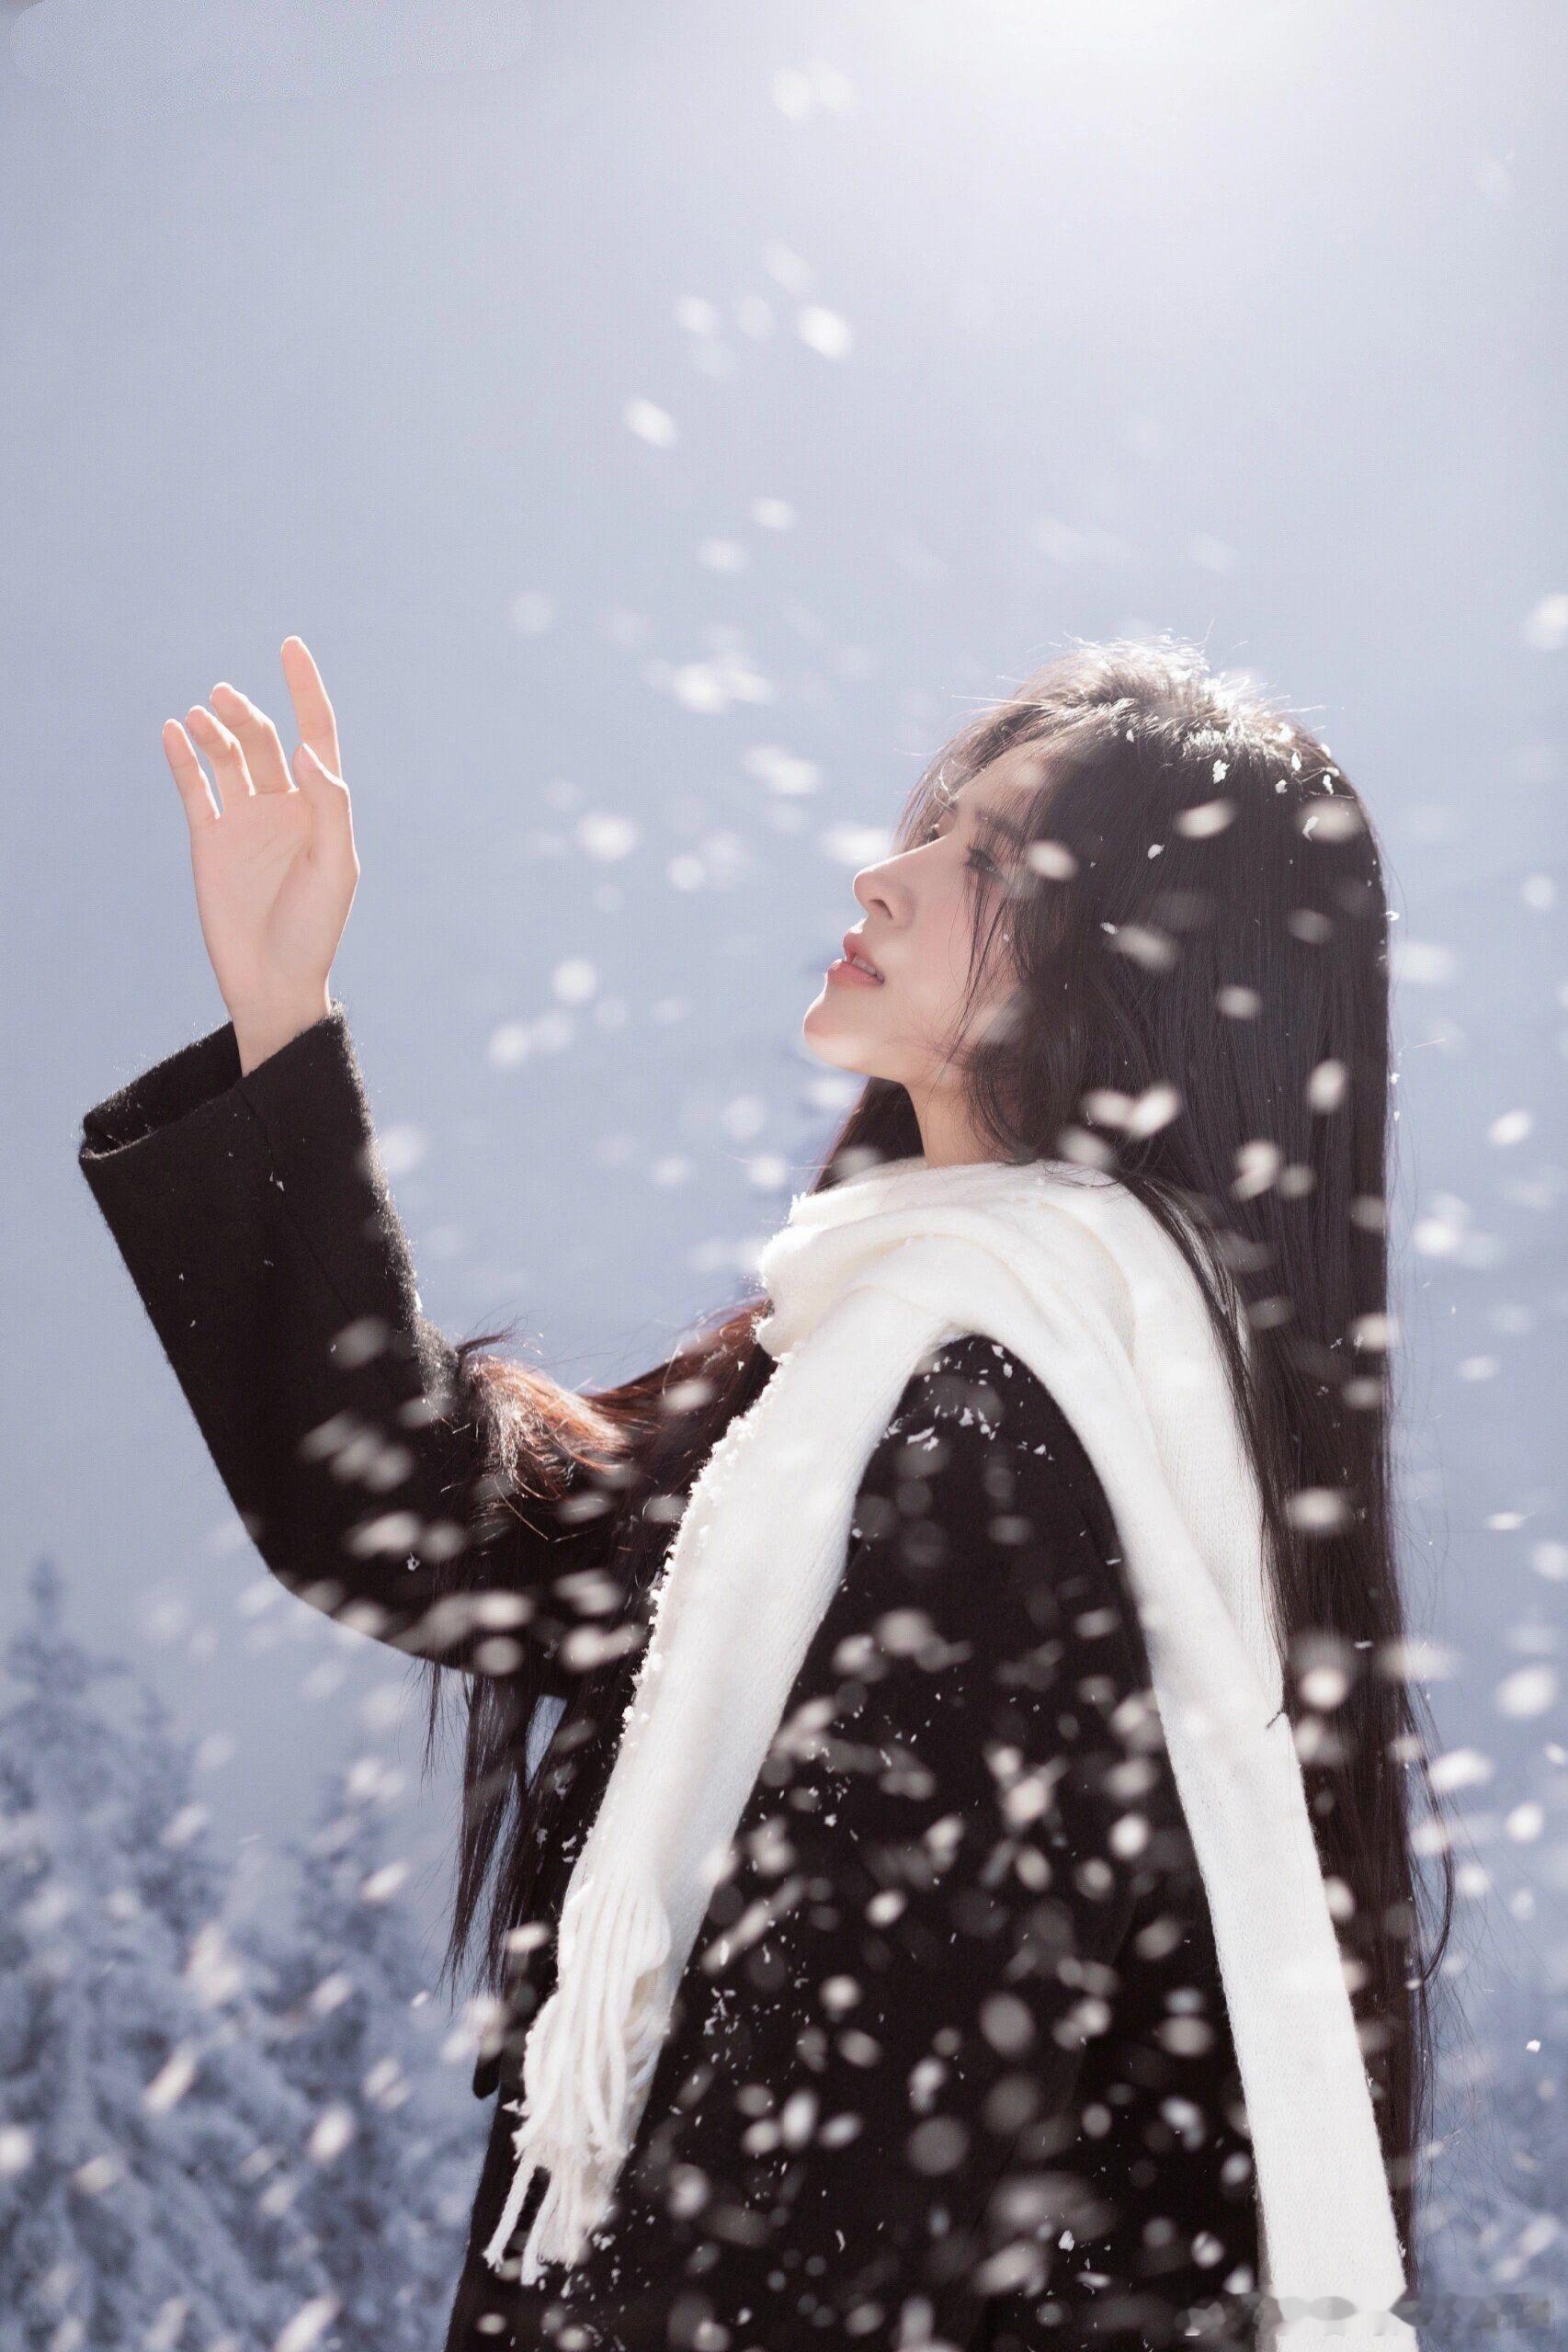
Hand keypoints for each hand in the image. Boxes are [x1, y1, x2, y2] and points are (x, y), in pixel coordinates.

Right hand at [163, 637, 358, 1067]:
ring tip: (202, 716)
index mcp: (322, 808)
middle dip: (248, 713)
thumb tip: (307, 750)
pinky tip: (174, 731)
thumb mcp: (335, 868)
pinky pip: (195, 788)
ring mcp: (246, 822)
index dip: (306, 690)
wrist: (272, 981)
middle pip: (266, 741)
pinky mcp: (211, 840)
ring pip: (229, 758)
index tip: (290, 646)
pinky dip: (184, 758)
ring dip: (216, 731)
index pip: (316, 734)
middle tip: (226, 698)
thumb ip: (328, 806)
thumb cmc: (315, 929)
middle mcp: (285, 807)